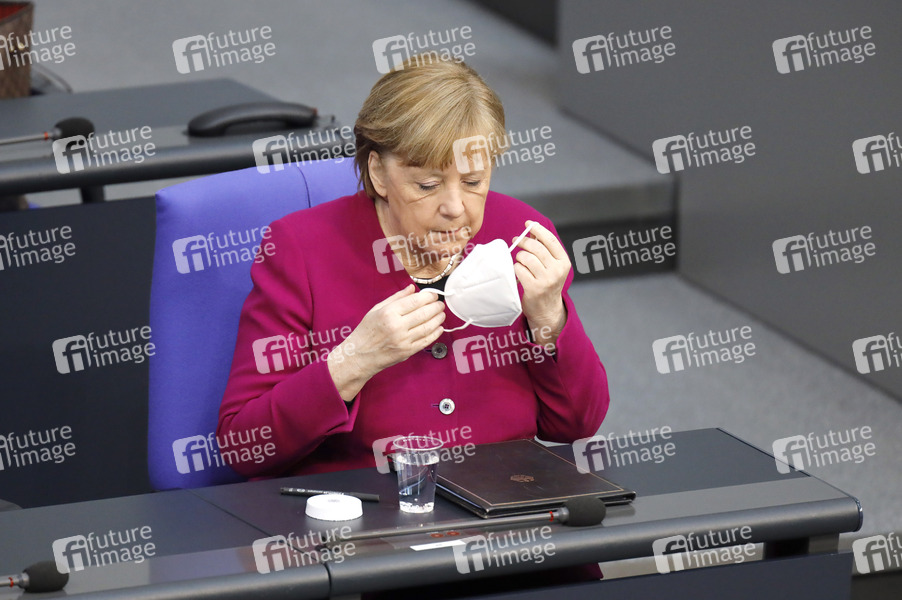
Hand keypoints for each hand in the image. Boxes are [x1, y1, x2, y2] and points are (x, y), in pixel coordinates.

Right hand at [328, 285, 444, 400]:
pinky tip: (439, 328)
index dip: (428, 296)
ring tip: (442, 314)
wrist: (359, 355)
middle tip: (440, 304)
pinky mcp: (408, 351)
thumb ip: (396, 298)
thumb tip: (412, 288)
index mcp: (389, 313)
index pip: (415, 301)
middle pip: (424, 313)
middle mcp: (397, 326)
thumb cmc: (366, 331)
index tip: (433, 294)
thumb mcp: (377, 309)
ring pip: (428, 327)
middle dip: (436, 307)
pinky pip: (426, 341)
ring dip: (438, 319)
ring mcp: (404, 340)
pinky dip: (435, 333)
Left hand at [512, 220, 568, 347]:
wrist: (547, 310)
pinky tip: (519, 272)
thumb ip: (545, 250)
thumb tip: (531, 231)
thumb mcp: (552, 266)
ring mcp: (546, 280)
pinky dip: (516, 268)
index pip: (550, 240)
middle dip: (523, 242)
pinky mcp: (534, 288)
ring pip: (526, 258)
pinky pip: (519, 269)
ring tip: (520, 261)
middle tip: (517, 240)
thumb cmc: (547, 283)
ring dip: (519, 257)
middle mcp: (557, 271)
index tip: (528, 223)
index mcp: (564, 262)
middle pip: (536, 248)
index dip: (538, 229)